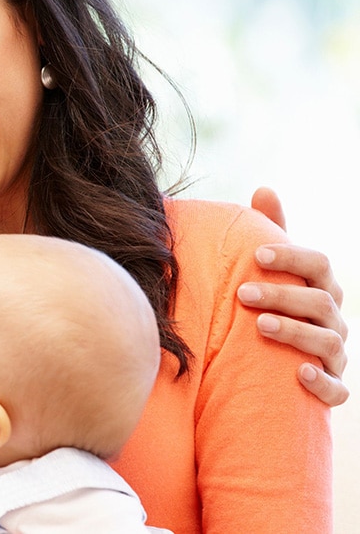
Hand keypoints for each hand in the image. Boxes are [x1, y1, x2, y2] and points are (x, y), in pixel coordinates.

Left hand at [243, 187, 347, 405]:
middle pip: (319, 301)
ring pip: (327, 342)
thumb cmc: (276, 304)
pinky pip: (337, 391)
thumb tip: (264, 189)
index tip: (257, 255)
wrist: (275, 362)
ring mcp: (336, 354)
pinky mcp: (332, 386)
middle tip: (243, 294)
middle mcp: (333, 318)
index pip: (318, 264)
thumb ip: (271, 232)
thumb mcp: (273, 270)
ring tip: (260, 326)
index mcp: (321, 287)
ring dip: (295, 333)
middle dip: (282, 295)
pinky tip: (299, 373)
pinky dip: (322, 382)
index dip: (292, 257)